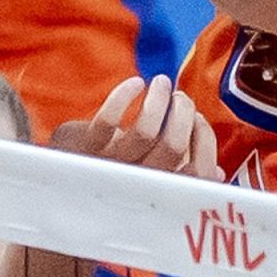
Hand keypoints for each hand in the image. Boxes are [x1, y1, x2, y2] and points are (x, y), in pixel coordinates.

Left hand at [48, 74, 218, 181]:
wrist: (60, 193)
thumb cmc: (113, 185)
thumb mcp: (148, 185)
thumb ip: (181, 179)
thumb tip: (216, 173)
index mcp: (158, 192)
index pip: (197, 171)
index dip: (203, 139)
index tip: (198, 117)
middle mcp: (137, 184)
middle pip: (172, 147)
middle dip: (183, 113)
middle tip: (180, 97)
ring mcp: (110, 167)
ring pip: (144, 131)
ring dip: (158, 100)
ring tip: (161, 83)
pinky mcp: (86, 149)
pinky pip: (108, 120)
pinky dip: (124, 95)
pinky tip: (134, 84)